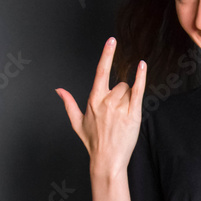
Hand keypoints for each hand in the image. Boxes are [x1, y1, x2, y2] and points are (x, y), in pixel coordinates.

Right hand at [55, 38, 146, 173]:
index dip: (107, 54)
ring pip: (129, 90)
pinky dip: (141, 77)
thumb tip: (58, 90)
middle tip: (117, 114)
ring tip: (123, 117)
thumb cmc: (93, 142)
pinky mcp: (133, 114)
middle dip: (121, 94)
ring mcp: (120, 108)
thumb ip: (68, 103)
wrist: (107, 160)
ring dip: (129, 99)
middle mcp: (107, 102)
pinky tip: (142, 65)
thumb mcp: (77, 122)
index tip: (112, 40)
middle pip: (120, 84)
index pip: (100, 71)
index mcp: (93, 100)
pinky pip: (139, 91)